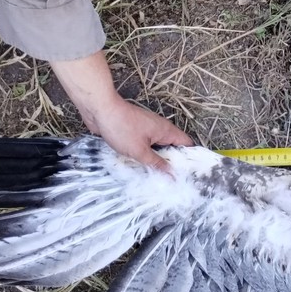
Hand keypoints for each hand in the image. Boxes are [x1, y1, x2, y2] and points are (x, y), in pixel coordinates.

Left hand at [51, 51, 192, 171]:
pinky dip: (145, 155)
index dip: (189, 158)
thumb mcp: (140, 151)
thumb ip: (156, 163)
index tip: (189, 174)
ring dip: (157, 159)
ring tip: (157, 177)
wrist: (101, 110)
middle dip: (172, 162)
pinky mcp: (135, 131)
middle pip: (172, 147)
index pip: (186, 143)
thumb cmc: (122, 128)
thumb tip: (172, 174)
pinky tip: (141, 167)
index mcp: (166, 130)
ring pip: (157, 147)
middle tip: (172, 181)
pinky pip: (145, 145)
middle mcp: (159, 128)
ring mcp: (147, 129)